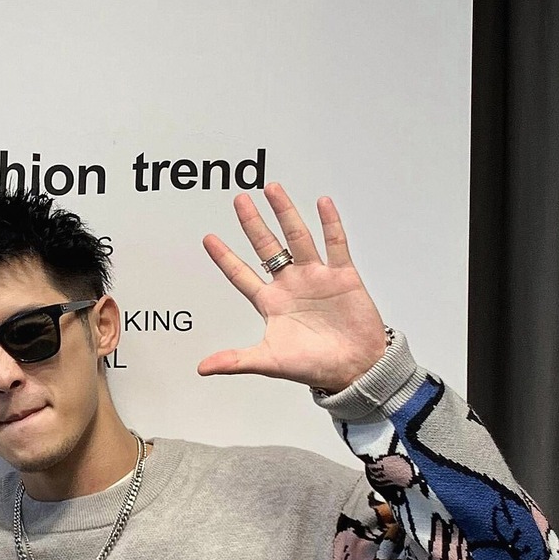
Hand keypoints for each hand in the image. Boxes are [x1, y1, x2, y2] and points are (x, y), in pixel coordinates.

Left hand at [198, 185, 388, 393]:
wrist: (355, 369)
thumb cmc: (314, 367)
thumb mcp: (269, 362)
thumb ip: (235, 360)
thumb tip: (202, 368)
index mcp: (271, 304)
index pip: (241, 274)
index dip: (225, 257)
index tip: (208, 239)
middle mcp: (291, 285)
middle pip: (267, 247)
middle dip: (253, 223)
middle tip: (240, 200)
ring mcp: (316, 277)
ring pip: (297, 237)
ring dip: (285, 213)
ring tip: (272, 190)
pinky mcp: (343, 275)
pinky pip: (335, 243)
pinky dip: (329, 223)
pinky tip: (322, 203)